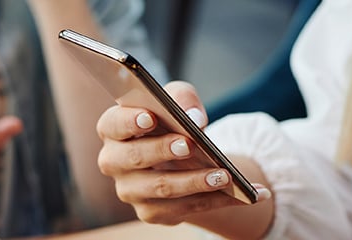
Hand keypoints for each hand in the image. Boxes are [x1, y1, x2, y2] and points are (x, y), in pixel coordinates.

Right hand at [96, 81, 270, 224]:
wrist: (180, 157)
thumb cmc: (171, 122)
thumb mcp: (177, 101)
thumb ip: (182, 98)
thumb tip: (194, 120)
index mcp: (113, 130)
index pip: (112, 125)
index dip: (129, 121)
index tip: (151, 117)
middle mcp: (113, 162)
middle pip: (133, 158)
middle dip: (162, 151)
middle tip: (191, 145)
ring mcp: (130, 190)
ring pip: (161, 188)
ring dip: (195, 182)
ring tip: (225, 175)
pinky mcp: (150, 212)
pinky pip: (183, 209)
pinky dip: (213, 201)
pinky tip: (239, 195)